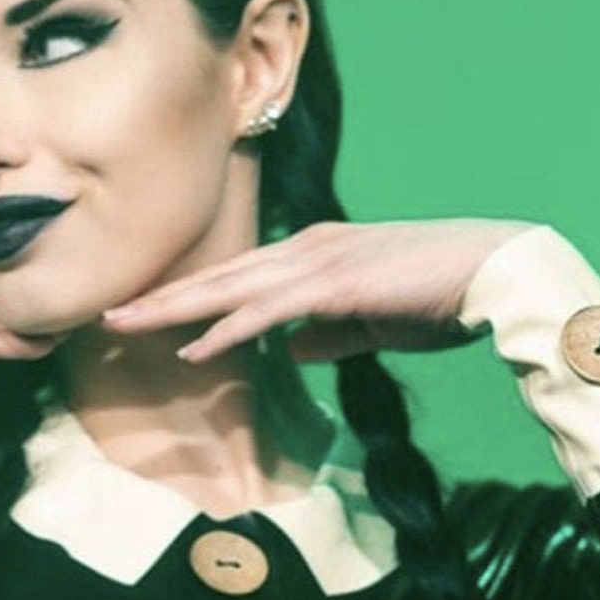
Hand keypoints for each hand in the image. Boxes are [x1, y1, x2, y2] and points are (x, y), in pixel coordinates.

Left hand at [99, 218, 536, 363]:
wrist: (494, 271)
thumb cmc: (442, 296)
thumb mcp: (373, 322)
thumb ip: (327, 335)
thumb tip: (287, 351)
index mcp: (314, 253)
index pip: (236, 276)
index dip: (188, 296)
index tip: (144, 314)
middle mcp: (307, 248)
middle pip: (218, 275)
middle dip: (159, 297)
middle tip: (105, 315)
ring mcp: (319, 262)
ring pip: (229, 288)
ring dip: (174, 311)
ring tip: (124, 327)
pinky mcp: (335, 284)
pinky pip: (267, 311)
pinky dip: (227, 330)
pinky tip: (193, 351)